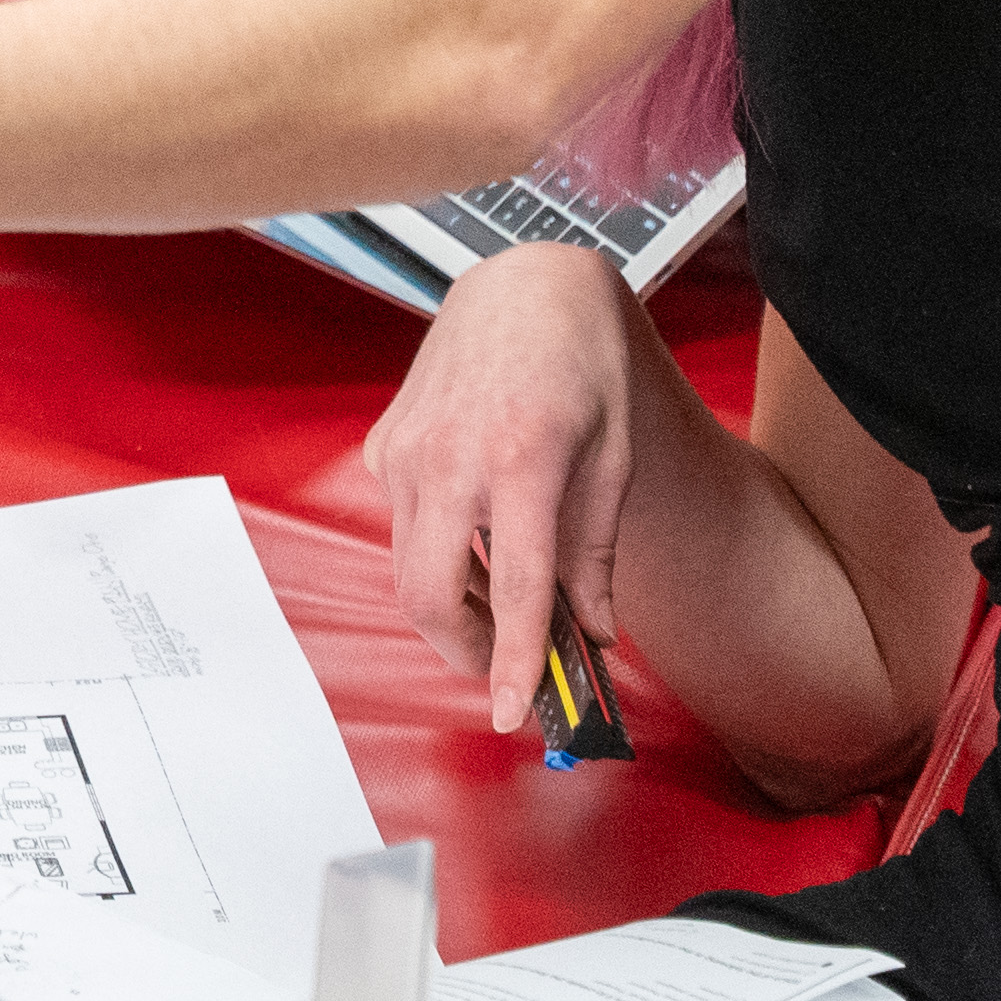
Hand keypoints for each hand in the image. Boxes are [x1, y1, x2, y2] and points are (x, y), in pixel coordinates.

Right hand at [364, 242, 642, 736]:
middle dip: (465, 649)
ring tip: (503, 599)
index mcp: (523, 459)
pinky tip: (475, 536)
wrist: (524, 286)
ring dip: (454, 605)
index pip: (516, 588)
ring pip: (408, 568)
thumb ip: (594, 554)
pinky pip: (401, 525)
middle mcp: (450, 456)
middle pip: (430, 593)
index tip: (516, 714)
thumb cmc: (580, 363)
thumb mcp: (614, 459)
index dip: (515, 662)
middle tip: (507, 666)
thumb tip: (592, 634)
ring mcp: (407, 449)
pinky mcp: (386, 444)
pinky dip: (436, 554)